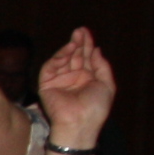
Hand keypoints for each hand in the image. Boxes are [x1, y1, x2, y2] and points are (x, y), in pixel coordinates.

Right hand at [37, 29, 115, 146]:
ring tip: (75, 38)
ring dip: (68, 48)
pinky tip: (67, 50)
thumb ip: (102, 66)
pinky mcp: (47, 84)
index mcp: (87, 80)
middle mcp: (73, 78)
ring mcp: (60, 81)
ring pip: (63, 60)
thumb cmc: (95, 108)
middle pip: (75, 56)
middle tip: (80, 31)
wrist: (79, 123)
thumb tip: (97, 49)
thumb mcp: (107, 85)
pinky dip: (58, 57)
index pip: (86, 58)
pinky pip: (51, 67)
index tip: (87, 33)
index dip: (87, 45)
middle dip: (78, 43)